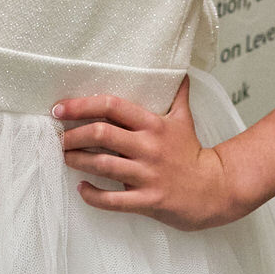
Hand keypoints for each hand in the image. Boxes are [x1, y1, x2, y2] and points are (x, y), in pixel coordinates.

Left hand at [55, 81, 242, 231]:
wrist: (216, 189)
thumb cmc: (193, 153)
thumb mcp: (184, 120)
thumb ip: (177, 95)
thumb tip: (180, 72)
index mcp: (153, 124)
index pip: (112, 105)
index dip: (81, 105)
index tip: (59, 108)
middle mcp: (148, 146)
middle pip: (101, 133)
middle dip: (73, 135)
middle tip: (58, 138)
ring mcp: (148, 174)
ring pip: (102, 164)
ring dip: (77, 160)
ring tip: (64, 158)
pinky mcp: (149, 200)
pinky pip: (113, 200)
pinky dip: (93, 195)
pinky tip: (82, 188)